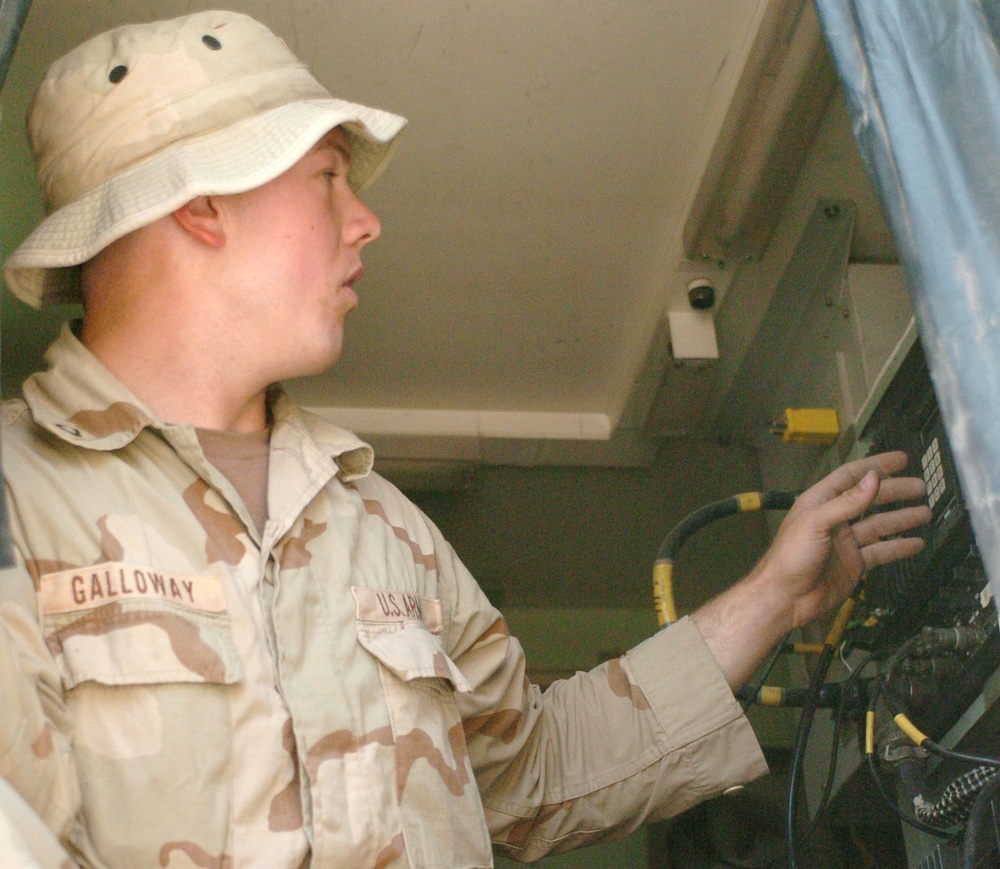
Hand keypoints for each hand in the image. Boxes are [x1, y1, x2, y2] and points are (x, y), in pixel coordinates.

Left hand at [755, 450, 930, 631]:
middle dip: (895, 492)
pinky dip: (899, 547)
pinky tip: (916, 543)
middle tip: (921, 486)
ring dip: (902, 518)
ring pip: (879, 525)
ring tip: (926, 512)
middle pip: (870, 499)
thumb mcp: (816, 522)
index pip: (851, 476)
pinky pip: (881, 551)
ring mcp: (846, 542)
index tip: (900, 459)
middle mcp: (835, 519)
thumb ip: (846, 502)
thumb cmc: (790, 556)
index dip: (875, 466)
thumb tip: (873, 478)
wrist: (786, 597)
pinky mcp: (854, 563)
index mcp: (820, 502)